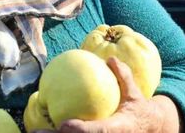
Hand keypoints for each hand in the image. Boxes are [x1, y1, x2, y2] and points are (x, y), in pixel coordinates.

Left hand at [35, 57, 180, 132]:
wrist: (151, 130)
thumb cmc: (139, 111)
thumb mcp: (136, 94)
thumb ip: (124, 77)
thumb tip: (111, 58)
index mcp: (120, 128)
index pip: (101, 131)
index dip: (83, 131)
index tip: (64, 125)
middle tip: (36, 132)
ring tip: (33, 132)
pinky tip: (43, 131)